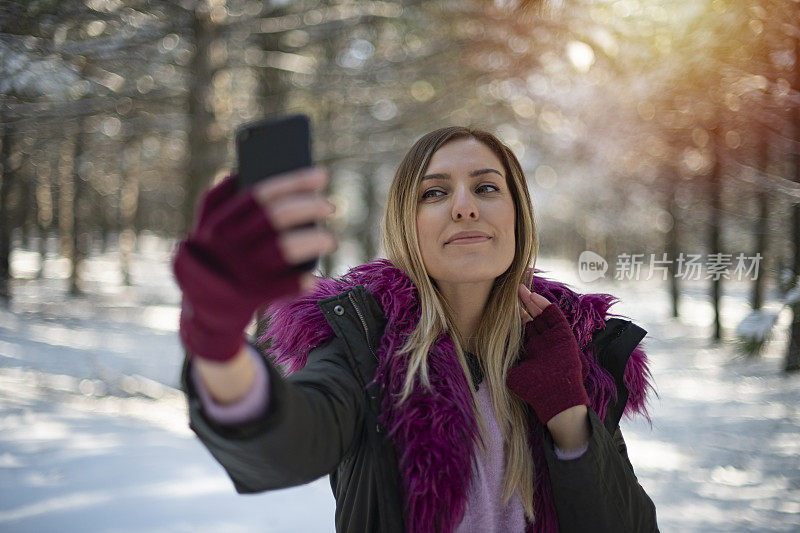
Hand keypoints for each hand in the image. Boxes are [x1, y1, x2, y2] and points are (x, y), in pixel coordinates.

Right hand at [172, 166, 337, 361]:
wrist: (202, 309)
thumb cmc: (212, 259)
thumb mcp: (203, 229)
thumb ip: (215, 200)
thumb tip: (236, 174)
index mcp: (218, 222)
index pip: (262, 193)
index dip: (295, 182)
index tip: (320, 175)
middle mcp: (229, 244)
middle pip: (277, 217)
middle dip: (310, 207)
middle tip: (329, 206)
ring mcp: (241, 270)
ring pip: (285, 248)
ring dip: (313, 240)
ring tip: (329, 239)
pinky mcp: (252, 295)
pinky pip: (285, 285)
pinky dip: (301, 280)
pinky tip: (312, 276)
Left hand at [507, 283, 589, 424]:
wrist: (553, 397)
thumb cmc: (532, 389)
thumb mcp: (512, 372)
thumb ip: (502, 361)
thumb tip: (483, 352)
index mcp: (530, 349)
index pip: (521, 328)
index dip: (513, 316)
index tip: (501, 305)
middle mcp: (542, 342)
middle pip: (532, 317)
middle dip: (522, 304)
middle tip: (511, 290)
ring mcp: (553, 338)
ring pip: (543, 314)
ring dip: (532, 301)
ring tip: (521, 289)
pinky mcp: (564, 336)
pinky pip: (555, 316)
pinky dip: (545, 305)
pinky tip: (533, 296)